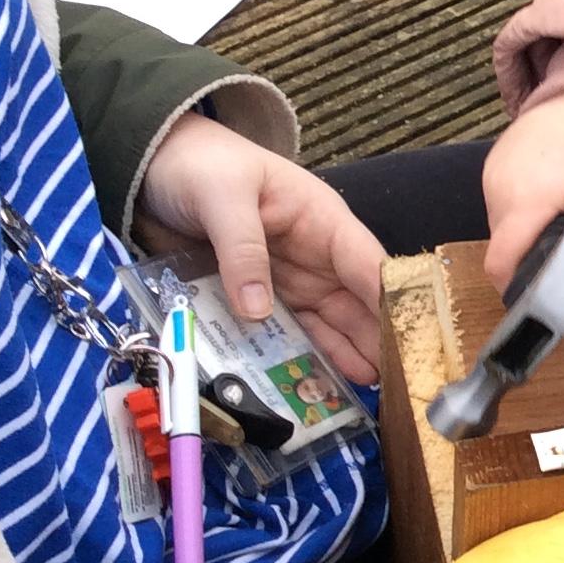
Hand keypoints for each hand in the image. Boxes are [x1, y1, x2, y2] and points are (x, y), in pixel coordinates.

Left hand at [134, 111, 384, 382]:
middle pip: (356, 304)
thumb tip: (257, 311)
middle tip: (396, 384)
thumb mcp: (222, 197)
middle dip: (376, 341)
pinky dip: (298, 358)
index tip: (409, 341)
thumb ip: (242, 250)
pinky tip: (313, 387)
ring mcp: (289, 280)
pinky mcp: (258, 299)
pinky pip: (285, 333)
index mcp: (322, 221)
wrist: (154, 168)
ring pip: (327, 325)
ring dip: (343, 357)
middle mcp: (316, 256)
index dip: (392, 302)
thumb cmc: (201, 165)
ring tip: (364, 396)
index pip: (368, 265)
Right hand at [481, 91, 563, 293]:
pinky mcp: (494, 163)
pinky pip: (503, 201)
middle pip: (504, 245)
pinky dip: (524, 210)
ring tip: (562, 221)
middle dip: (531, 259)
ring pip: (503, 225)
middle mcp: (500, 186)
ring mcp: (492, 172)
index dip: (513, 287)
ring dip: (528, 233)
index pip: (501, 260)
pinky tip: (552, 198)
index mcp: (528, 198)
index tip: (534, 299)